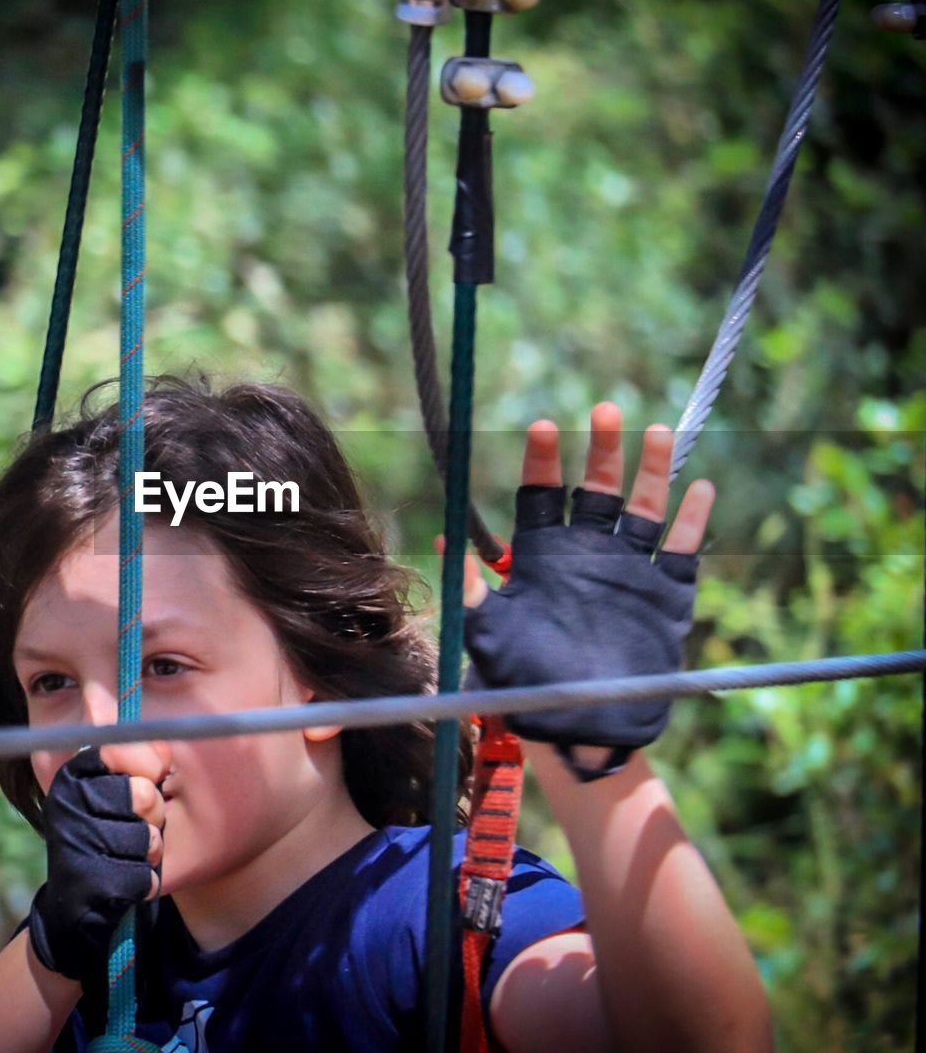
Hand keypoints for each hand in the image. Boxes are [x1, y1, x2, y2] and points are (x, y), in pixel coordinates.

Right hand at [27, 742, 167, 981]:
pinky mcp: (85, 883)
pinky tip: (126, 881)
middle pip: (144, 795)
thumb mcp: (122, 791)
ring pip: (147, 838)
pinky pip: (144, 875)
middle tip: (141, 822)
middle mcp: (65, 805)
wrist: (79, 906)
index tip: (153, 775)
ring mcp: (72, 844)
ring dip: (150, 850)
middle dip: (155, 813)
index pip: (121, 748)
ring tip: (131, 853)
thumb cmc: (111, 835)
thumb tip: (161, 746)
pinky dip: (145, 881)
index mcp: (73, 775)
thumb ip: (142, 760)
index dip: (150, 764)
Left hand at [457, 404, 713, 773]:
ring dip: (651, 471)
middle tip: (604, 410)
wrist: (577, 729)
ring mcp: (628, 572)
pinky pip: (682, 552)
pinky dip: (691, 521)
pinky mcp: (664, 597)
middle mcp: (586, 555)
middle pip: (596, 490)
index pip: (542, 495)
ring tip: (655, 432)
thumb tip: (441, 542)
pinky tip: (699, 489)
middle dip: (601, 451)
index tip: (542, 426)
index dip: (543, 461)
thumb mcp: (488, 634)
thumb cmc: (523, 684)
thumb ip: (470, 589)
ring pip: (643, 509)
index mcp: (542, 557)